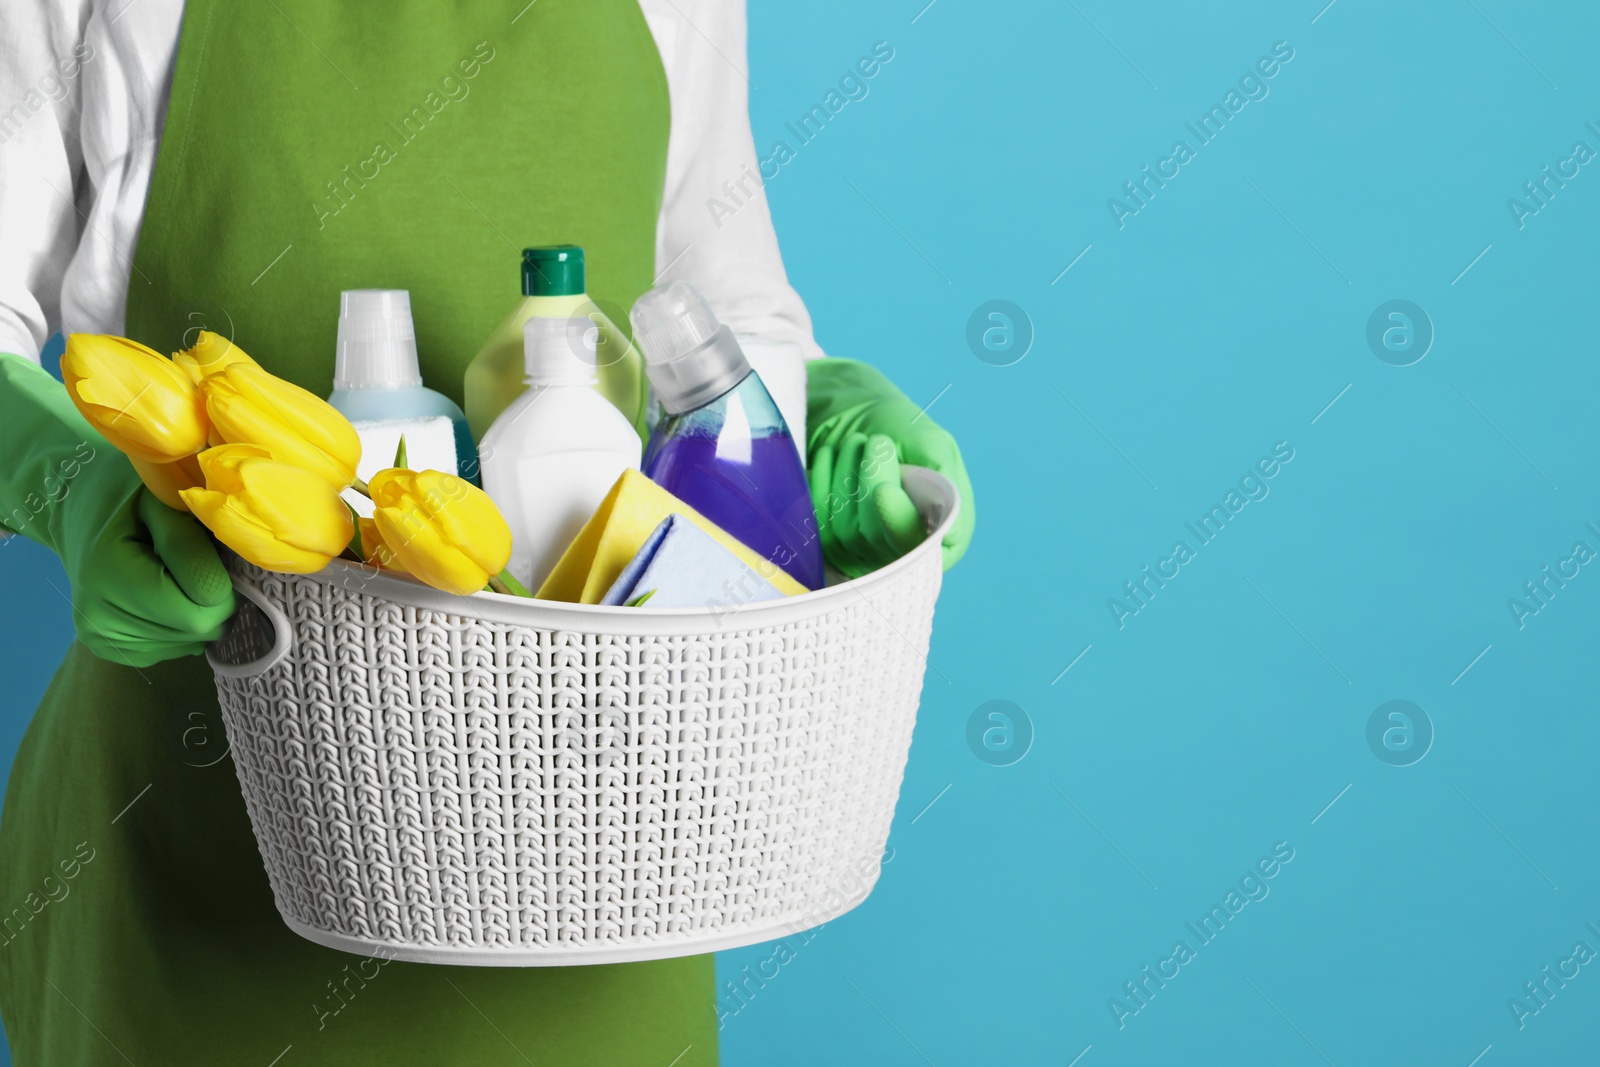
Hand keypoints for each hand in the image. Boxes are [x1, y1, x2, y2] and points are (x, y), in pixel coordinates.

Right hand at [63, 478, 235, 666]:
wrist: (83, 513)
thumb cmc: (129, 499)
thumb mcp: (161, 503)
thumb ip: (190, 543)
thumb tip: (223, 590)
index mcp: (110, 575)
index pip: (201, 607)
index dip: (225, 583)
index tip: (217, 556)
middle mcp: (99, 616)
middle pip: (198, 628)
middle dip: (218, 600)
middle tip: (208, 566)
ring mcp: (102, 638)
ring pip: (191, 642)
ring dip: (201, 612)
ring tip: (181, 577)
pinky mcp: (112, 649)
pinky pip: (175, 649)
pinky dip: (184, 625)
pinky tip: (168, 596)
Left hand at [806, 359, 974, 576]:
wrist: (853, 411)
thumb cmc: (900, 429)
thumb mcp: (931, 444)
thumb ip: (943, 480)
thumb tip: (952, 534)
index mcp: (942, 535)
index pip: (925, 550)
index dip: (901, 523)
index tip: (884, 489)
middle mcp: (902, 551)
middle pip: (880, 535)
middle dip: (872, 480)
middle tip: (877, 441)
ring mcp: (861, 551)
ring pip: (846, 528)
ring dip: (848, 472)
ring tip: (857, 442)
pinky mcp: (826, 542)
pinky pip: (818, 517)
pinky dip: (824, 477)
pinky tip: (833, 455)